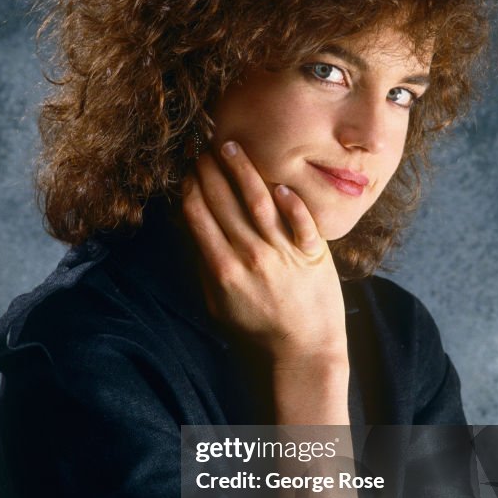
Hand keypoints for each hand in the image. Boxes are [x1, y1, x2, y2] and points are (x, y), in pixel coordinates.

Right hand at [182, 141, 347, 366]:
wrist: (303, 351)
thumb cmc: (257, 330)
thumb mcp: (218, 304)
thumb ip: (204, 266)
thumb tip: (190, 229)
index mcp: (221, 268)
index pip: (197, 214)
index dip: (188, 186)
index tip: (184, 167)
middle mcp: (250, 256)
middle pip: (223, 200)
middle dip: (208, 169)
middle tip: (201, 146)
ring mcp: (283, 253)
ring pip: (258, 201)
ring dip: (241, 169)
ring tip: (229, 146)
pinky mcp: (313, 253)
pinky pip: (300, 220)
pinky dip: (290, 202)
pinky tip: (278, 184)